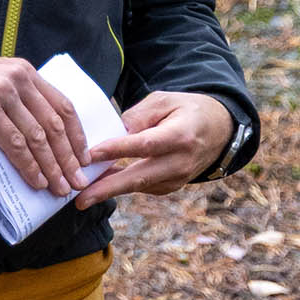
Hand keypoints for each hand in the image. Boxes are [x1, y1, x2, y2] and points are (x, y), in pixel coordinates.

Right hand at [0, 48, 89, 197]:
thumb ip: (18, 99)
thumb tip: (40, 137)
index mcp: (25, 72)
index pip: (63, 105)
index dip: (77, 135)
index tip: (84, 158)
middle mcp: (18, 79)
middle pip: (54, 124)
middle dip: (68, 157)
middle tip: (78, 181)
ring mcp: (2, 94)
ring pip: (37, 138)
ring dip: (52, 167)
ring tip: (59, 188)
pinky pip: (15, 144)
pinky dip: (28, 166)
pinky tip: (36, 181)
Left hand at [75, 92, 231, 205]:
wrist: (218, 131)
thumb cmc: (185, 110)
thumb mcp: (165, 100)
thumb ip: (140, 115)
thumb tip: (117, 132)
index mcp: (181, 136)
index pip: (145, 145)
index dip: (117, 150)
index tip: (91, 154)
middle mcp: (181, 162)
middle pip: (140, 177)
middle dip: (108, 189)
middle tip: (81, 198)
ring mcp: (178, 178)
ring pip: (138, 186)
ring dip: (109, 190)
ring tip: (81, 194)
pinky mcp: (171, 187)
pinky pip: (142, 187)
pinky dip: (121, 186)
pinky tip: (101, 183)